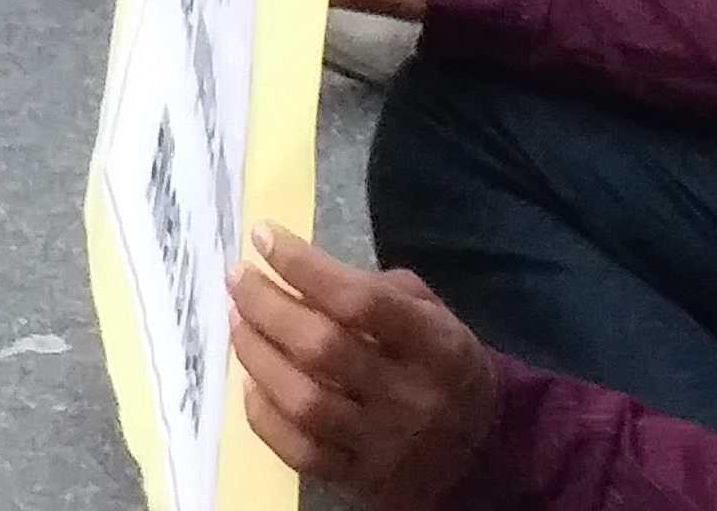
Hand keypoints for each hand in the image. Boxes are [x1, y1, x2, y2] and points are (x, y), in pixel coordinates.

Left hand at [231, 227, 498, 510]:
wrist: (479, 452)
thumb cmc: (440, 363)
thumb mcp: (429, 313)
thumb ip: (373, 288)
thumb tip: (296, 270)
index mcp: (438, 348)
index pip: (361, 303)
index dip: (304, 266)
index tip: (263, 236)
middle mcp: (413, 399)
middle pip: (322, 349)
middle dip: (266, 305)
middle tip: (238, 278)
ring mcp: (384, 447)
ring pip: (304, 401)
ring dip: (256, 354)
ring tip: (237, 319)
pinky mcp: (358, 480)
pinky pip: (297, 450)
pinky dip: (262, 412)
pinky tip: (250, 379)